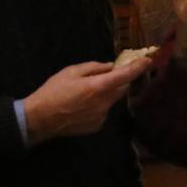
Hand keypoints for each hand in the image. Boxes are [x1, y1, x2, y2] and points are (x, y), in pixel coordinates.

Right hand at [22, 59, 149, 145]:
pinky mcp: (97, 126)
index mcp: (98, 87)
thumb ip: (93, 68)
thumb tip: (110, 67)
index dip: (138, 68)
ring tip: (84, 93)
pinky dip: (98, 106)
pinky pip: (103, 111)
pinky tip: (81, 107)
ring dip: (105, 94)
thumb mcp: (70, 72)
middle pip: (121, 88)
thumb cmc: (53, 92)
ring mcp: (102, 116)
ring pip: (111, 100)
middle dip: (119, 80)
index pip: (125, 76)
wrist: (40, 119)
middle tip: (107, 75)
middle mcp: (104, 103)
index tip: (147, 61)